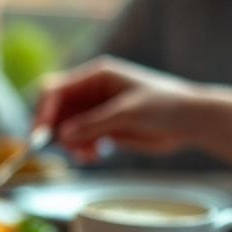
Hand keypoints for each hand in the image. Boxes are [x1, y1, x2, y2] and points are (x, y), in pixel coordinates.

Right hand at [34, 57, 219, 161]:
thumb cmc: (165, 105)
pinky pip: (77, 141)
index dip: (45, 111)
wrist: (190, 121)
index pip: (56, 89)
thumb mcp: (127, 113)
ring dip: (70, 145)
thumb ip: (93, 124)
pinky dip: (80, 150)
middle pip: (55, 110)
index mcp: (96, 76)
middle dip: (54, 130)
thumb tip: (62, 135)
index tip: (41, 134)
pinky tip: (94, 155)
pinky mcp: (101, 128)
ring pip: (64, 128)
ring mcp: (95, 111)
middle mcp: (91, 92)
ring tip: (86, 155)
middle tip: (57, 149)